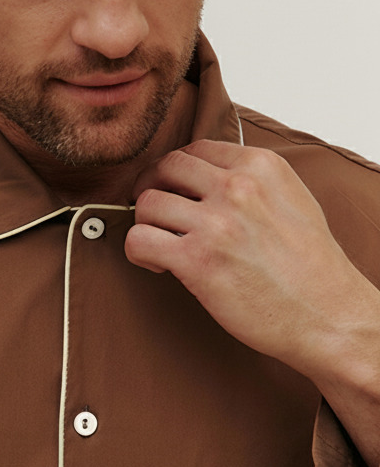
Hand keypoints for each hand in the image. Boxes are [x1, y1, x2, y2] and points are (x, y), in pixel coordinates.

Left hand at [125, 139, 377, 384]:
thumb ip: (252, 181)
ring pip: (147, 203)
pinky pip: (139, 240)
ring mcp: (216, 223)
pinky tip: (158, 265)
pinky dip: (139, 252)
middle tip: (155, 212)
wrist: (327, 316)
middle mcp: (237, 188)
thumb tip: (210, 177)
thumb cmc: (312, 268)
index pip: (195, 149)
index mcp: (261, 167)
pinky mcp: (197, 260)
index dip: (176, 171)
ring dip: (146, 224)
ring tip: (162, 245)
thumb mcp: (292, 199)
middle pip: (165, 167)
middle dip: (152, 188)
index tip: (174, 189)